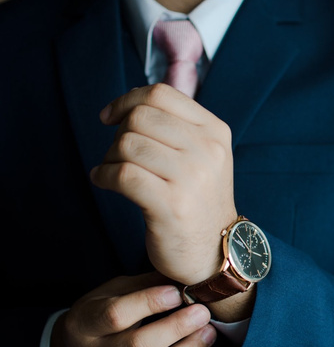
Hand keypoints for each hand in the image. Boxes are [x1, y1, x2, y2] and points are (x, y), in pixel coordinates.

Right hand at [50, 273, 216, 346]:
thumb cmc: (103, 314)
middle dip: (176, 328)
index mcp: (85, 324)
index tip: (177, 292)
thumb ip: (146, 284)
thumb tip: (184, 273)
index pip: (115, 315)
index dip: (149, 302)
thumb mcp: (113, 292)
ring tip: (209, 331)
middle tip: (202, 312)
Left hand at [91, 84, 236, 284]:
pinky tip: (105, 182)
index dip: (127, 100)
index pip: (161, 94)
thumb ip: (176, 127)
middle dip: (118, 133)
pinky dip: (104, 176)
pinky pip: (122, 174)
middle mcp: (208, 151)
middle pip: (141, 117)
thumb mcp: (204, 156)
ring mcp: (192, 178)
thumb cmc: (199, 201)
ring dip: (110, 158)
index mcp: (215, 132)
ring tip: (114, 173)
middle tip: (119, 155)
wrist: (216, 252)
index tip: (111, 117)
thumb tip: (129, 102)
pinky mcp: (171, 204)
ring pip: (128, 144)